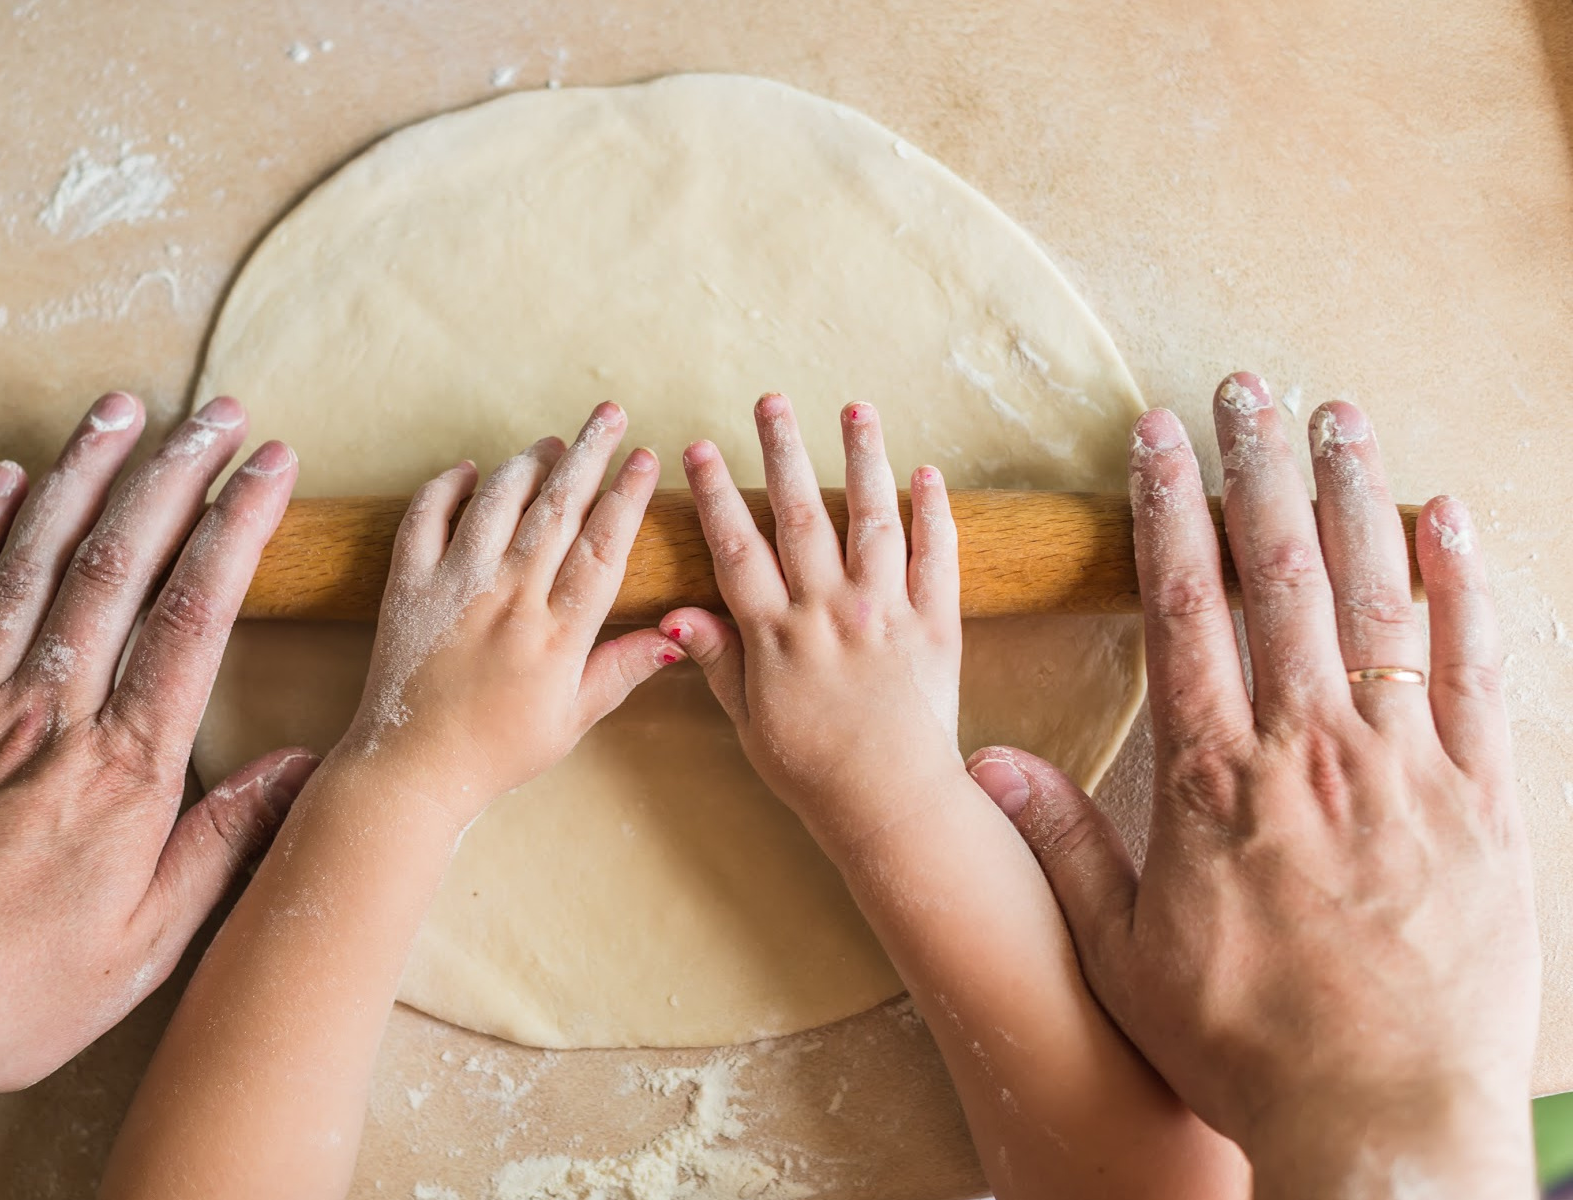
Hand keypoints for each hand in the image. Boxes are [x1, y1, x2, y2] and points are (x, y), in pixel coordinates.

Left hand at [0, 393, 316, 1188]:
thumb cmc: (1, 991)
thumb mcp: (144, 945)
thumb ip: (224, 845)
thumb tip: (297, 769)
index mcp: (121, 768)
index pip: (193, 616)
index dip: (236, 528)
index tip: (269, 468)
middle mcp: (46, 713)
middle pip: (117, 562)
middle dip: (173, 473)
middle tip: (215, 414)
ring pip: (31, 558)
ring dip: (80, 474)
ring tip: (120, 409)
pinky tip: (1, 481)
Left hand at [339, 401, 684, 821]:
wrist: (410, 770)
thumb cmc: (496, 752)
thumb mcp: (571, 721)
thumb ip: (620, 670)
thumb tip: (674, 635)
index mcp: (555, 635)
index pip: (602, 548)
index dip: (627, 497)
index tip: (645, 458)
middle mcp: (508, 600)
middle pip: (556, 509)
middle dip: (587, 454)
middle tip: (609, 414)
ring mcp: (454, 588)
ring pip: (496, 503)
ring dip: (526, 464)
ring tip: (552, 442)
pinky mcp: (407, 587)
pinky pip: (425, 519)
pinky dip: (445, 487)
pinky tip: (467, 471)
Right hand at [660, 393, 963, 851]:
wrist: (891, 804)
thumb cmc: (812, 770)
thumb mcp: (748, 721)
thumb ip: (718, 660)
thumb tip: (674, 613)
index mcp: (778, 635)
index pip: (737, 547)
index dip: (715, 494)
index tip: (698, 448)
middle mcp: (831, 611)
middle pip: (800, 514)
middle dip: (782, 451)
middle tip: (770, 401)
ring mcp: (887, 612)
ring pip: (872, 518)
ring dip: (862, 458)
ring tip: (855, 409)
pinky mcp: (936, 625)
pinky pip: (937, 557)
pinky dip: (933, 512)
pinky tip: (926, 474)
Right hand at [967, 374, 1536, 1196]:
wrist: (1383, 1117)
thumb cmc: (1246, 1039)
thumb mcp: (1123, 953)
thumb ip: (1060, 845)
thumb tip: (987, 761)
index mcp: (1212, 777)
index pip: (1186, 608)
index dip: (1169, 509)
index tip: (1157, 436)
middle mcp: (1307, 749)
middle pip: (1278, 576)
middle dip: (1257, 470)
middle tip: (1243, 388)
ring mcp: (1403, 767)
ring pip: (1376, 601)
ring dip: (1352, 499)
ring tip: (1335, 417)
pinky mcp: (1482, 800)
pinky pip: (1477, 671)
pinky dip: (1464, 587)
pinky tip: (1446, 518)